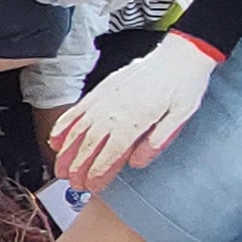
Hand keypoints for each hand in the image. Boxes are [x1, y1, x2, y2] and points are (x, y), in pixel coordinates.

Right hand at [49, 31, 218, 187]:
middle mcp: (115, 110)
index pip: (110, 154)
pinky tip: (58, 137)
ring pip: (78, 129)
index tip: (92, 186)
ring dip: (67, 151)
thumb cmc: (183, 83)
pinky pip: (77, 109)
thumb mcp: (181, 116)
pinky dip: (65, 125)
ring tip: (59, 167)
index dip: (98, 173)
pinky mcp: (102, 89)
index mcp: (135, 120)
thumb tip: (138, 162)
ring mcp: (105, 99)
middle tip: (73, 184)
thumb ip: (158, 140)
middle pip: (89, 145)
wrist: (180, 54)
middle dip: (78, 167)